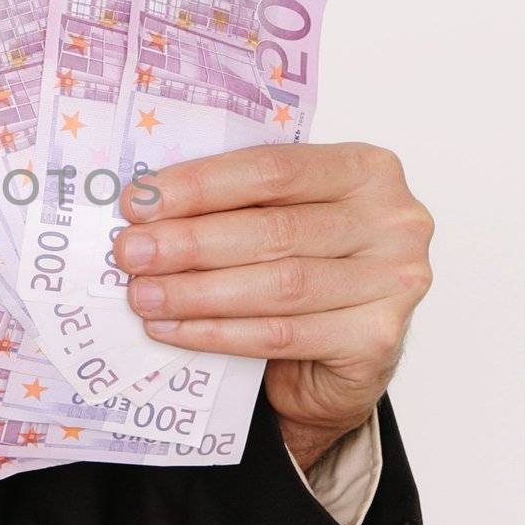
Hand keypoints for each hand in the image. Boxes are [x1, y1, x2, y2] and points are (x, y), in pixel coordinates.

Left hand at [114, 143, 433, 468]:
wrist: (344, 355)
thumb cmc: (306, 268)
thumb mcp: (282, 217)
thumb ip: (236, 203)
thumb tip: (145, 206)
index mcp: (366, 169)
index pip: (273, 169)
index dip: (200, 185)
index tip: (138, 202)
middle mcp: (393, 220)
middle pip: (274, 229)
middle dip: (190, 242)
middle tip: (130, 253)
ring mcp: (394, 282)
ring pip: (278, 285)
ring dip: (197, 292)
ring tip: (143, 295)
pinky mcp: (378, 339)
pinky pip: (283, 334)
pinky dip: (219, 333)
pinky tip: (174, 329)